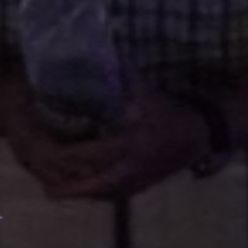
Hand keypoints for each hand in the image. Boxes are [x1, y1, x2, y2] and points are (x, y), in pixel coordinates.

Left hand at [6, 93, 217, 202]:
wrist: (201, 134)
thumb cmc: (171, 112)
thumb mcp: (146, 93)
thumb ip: (122, 76)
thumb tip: (101, 51)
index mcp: (130, 144)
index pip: (92, 155)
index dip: (69, 158)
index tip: (47, 154)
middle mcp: (131, 168)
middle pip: (94, 184)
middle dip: (69, 187)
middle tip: (45, 188)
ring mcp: (137, 181)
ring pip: (103, 194)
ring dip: (79, 194)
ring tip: (55, 191)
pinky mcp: (142, 186)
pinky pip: (113, 196)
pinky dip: (95, 194)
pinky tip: (81, 190)